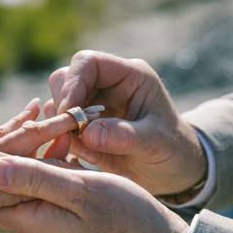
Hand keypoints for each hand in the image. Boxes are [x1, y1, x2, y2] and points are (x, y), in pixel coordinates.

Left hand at [0, 156, 187, 232]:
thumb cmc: (128, 220)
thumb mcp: (82, 193)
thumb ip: (36, 180)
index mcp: (32, 219)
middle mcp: (37, 224)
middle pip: (5, 185)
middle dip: (2, 152)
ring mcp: (55, 220)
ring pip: (30, 182)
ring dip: (32, 152)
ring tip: (28, 120)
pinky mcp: (72, 216)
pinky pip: (53, 185)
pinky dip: (54, 161)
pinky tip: (61, 142)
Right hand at [42, 50, 206, 195]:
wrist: (175, 170)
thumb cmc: (174, 150)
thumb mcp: (156, 143)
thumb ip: (125, 136)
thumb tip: (88, 132)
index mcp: (130, 76)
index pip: (89, 62)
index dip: (73, 83)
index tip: (69, 112)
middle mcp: (108, 85)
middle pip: (65, 79)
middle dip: (64, 107)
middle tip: (74, 135)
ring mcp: (94, 105)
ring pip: (58, 104)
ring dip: (63, 127)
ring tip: (89, 151)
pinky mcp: (85, 126)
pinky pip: (60, 127)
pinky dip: (66, 142)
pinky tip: (90, 157)